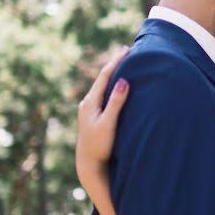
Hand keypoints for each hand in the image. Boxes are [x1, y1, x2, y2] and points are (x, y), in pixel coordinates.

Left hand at [76, 47, 129, 175]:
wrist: (88, 163)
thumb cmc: (99, 145)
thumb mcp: (109, 123)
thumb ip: (116, 102)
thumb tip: (123, 81)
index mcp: (90, 101)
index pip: (105, 76)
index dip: (116, 62)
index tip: (126, 50)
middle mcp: (87, 102)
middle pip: (102, 78)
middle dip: (115, 64)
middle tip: (126, 51)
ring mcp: (88, 109)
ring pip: (102, 86)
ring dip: (113, 74)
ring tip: (123, 64)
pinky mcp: (92, 115)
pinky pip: (103, 94)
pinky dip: (111, 86)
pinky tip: (117, 85)